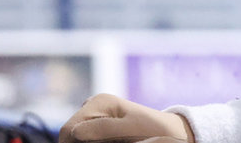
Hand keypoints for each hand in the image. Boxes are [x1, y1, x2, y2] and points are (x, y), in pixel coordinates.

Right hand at [59, 94, 194, 142]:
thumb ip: (104, 129)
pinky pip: (85, 138)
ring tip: (110, 142)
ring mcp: (95, 116)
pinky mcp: (99, 126)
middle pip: (70, 135)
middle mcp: (93, 106)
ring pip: (77, 138)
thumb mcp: (130, 129)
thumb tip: (74, 132)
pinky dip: (92, 142)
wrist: (170, 132)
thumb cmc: (154, 130)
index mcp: (98, 102)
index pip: (69, 130)